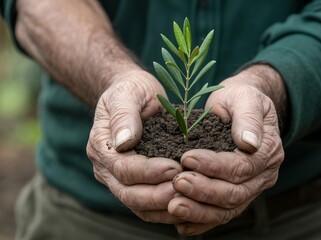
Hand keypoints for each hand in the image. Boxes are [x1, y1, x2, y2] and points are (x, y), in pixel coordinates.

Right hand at [87, 70, 182, 223]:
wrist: (134, 94)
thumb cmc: (131, 90)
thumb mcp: (126, 93)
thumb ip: (124, 115)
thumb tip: (124, 141)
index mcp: (102, 146)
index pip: (123, 168)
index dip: (148, 171)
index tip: (174, 167)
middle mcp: (106, 168)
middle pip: (128, 194)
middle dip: (157, 195)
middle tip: (184, 189)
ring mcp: (119, 179)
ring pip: (138, 205)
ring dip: (163, 207)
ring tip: (189, 200)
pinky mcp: (135, 184)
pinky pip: (148, 205)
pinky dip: (166, 209)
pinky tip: (187, 205)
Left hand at [168, 65, 285, 234]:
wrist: (240, 107)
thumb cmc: (240, 99)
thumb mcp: (245, 98)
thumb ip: (248, 118)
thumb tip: (249, 143)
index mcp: (268, 152)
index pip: (242, 167)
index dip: (214, 166)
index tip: (187, 157)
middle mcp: (262, 176)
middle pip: (235, 194)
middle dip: (204, 191)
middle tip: (177, 183)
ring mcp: (250, 189)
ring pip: (226, 209)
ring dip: (199, 211)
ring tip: (173, 206)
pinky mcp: (235, 195)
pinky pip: (219, 214)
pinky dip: (200, 221)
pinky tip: (180, 222)